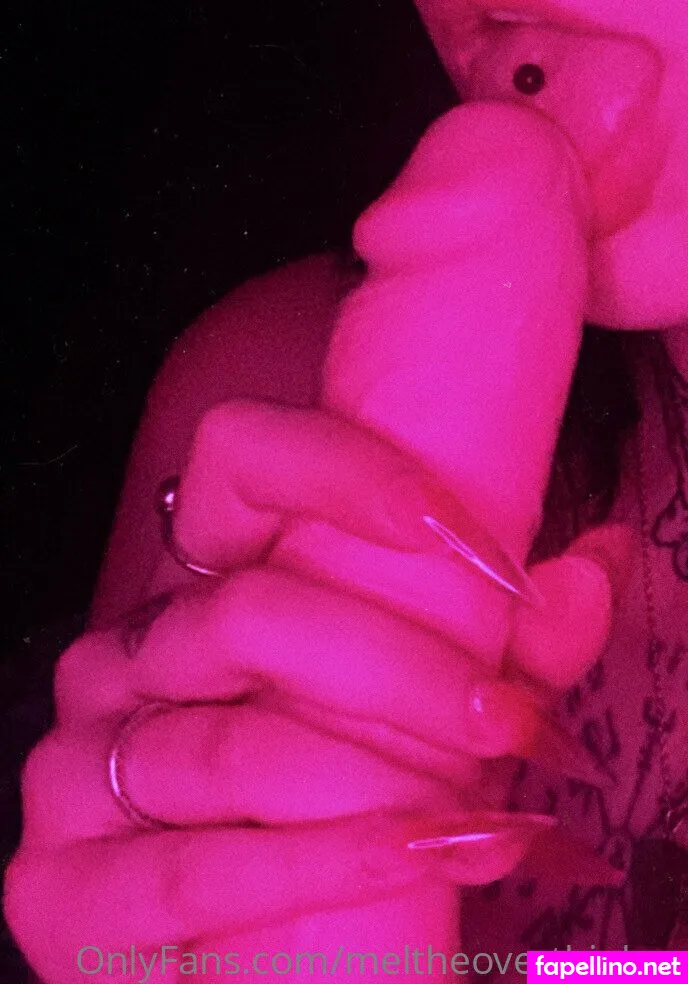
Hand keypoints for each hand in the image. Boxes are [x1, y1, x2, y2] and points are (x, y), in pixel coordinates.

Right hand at [4, 401, 627, 982]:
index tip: (461, 536)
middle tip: (506, 719)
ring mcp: (79, 758)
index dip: (342, 472)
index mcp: (199, 580)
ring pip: (232, 746)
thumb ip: (509, 645)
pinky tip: (416, 859)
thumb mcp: (429, 709)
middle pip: (252, 614)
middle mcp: (127, 652)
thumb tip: (591, 570)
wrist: (233, 937)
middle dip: (401, 671)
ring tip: (491, 809)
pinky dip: (321, 870)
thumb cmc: (343, 793)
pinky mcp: (60, 881)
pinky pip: (193, 869)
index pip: (241, 456)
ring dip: (379, 782)